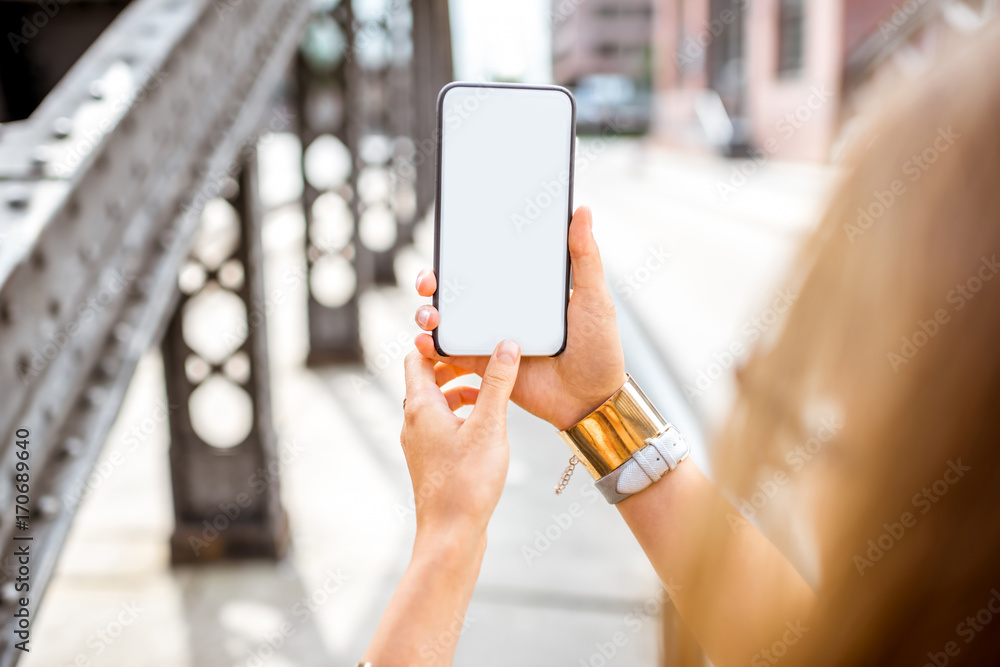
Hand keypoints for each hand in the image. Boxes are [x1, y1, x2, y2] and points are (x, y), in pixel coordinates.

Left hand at [400, 341, 520, 542]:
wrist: (451, 535)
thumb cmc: (466, 483)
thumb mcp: (490, 426)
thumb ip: (497, 384)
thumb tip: (506, 346)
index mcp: (420, 407)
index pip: (417, 357)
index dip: (438, 342)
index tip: (466, 336)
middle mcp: (413, 422)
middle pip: (427, 379)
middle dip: (456, 366)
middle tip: (486, 359)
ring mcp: (420, 443)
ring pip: (436, 403)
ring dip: (461, 391)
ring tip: (491, 392)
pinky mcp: (430, 460)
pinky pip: (442, 425)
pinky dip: (461, 415)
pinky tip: (486, 425)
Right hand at [413, 205, 625, 429]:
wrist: (592, 400)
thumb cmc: (599, 348)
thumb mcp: (595, 298)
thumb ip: (585, 256)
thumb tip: (582, 210)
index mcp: (526, 290)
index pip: (488, 264)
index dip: (464, 252)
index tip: (450, 241)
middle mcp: (504, 311)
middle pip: (459, 290)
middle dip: (434, 281)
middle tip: (429, 281)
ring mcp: (492, 338)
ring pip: (450, 320)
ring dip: (429, 313)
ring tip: (429, 314)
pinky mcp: (486, 367)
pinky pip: (452, 355)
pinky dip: (434, 348)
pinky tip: (427, 342)